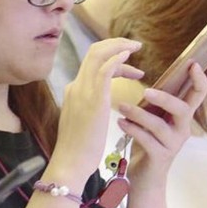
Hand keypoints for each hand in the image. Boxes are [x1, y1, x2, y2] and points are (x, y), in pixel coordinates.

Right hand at [51, 38, 143, 188]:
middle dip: (114, 44)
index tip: (130, 66)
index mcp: (74, 91)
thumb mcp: (82, 123)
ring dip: (119, 46)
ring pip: (98, 55)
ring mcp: (83, 91)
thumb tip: (95, 107)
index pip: (92, 65)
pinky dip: (117, 58)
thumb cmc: (78, 150)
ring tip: (136, 46)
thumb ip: (87, 109)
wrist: (70, 163)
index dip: (112, 60)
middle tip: (134, 45)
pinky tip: (129, 56)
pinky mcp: (94, 99)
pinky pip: (105, 69)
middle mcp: (76, 86)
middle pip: (93, 52)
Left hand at [114, 64, 206, 185]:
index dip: (200, 78)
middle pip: (183, 109)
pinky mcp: (161, 157)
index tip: (192, 63)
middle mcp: (183, 129)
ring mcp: (173, 144)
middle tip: (146, 90)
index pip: (200, 94)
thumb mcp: (154, 119)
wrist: (144, 179)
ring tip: (121, 107)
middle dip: (165, 98)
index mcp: (183, 116)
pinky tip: (121, 123)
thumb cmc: (147, 144)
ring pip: (159, 125)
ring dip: (139, 114)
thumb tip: (148, 77)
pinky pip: (147, 140)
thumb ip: (156, 103)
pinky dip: (132, 129)